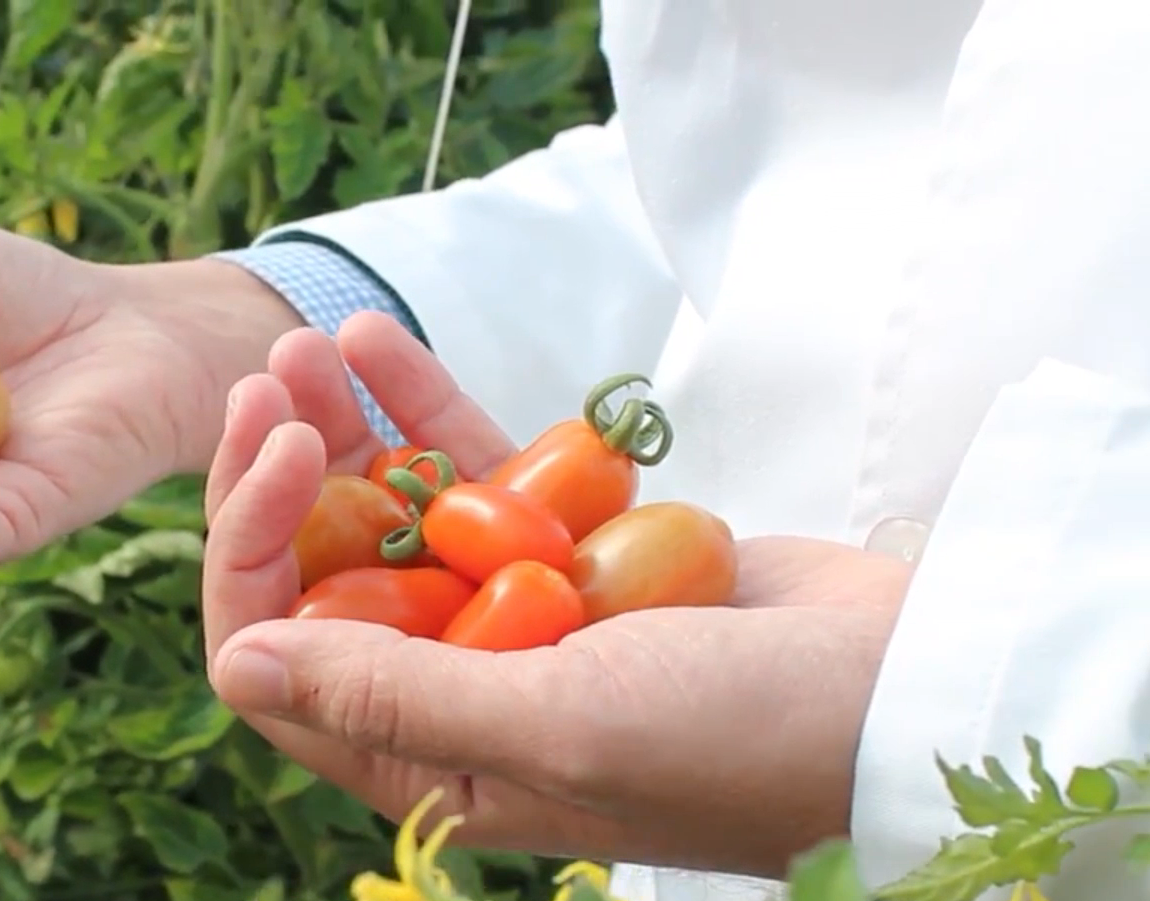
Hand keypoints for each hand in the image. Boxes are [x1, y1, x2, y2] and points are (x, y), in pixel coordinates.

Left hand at [200, 312, 913, 876]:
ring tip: (308, 340)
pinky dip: (429, 414)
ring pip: (397, 515)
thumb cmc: (742, 737)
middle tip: (268, 378)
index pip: (287, 665)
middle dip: (286, 477)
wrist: (910, 689)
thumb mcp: (559, 725)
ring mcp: (514, 618)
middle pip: (329, 576)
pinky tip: (376, 343)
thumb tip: (239, 665)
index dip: (254, 557)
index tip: (274, 458)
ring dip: (348, 429)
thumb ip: (394, 694)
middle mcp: (457, 693)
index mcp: (432, 762)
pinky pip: (478, 477)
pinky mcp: (571, 554)